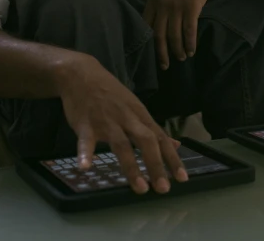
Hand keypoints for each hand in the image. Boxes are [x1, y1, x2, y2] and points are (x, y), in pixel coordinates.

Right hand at [55, 56, 187, 194]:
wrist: (81, 75)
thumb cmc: (111, 94)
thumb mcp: (135, 107)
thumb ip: (152, 128)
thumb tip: (175, 144)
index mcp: (140, 116)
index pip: (161, 138)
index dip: (172, 158)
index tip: (182, 178)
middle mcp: (127, 119)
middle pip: (146, 141)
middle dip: (156, 165)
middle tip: (163, 189)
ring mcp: (106, 121)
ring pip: (122, 144)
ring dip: (132, 166)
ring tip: (140, 188)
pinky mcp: (85, 124)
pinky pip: (86, 141)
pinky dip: (85, 153)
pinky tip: (85, 167)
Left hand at [143, 0, 212, 68]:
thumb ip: (160, 2)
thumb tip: (159, 21)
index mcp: (153, 0)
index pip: (147, 25)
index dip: (149, 42)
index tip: (151, 53)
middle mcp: (162, 5)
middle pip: (159, 35)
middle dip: (161, 53)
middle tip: (164, 66)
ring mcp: (176, 7)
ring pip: (174, 35)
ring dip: (177, 50)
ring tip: (181, 58)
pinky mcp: (191, 8)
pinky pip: (189, 31)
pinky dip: (189, 43)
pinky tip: (191, 51)